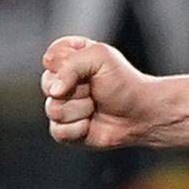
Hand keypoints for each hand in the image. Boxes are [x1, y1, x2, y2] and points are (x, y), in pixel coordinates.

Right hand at [42, 36, 165, 147]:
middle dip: (76, 89)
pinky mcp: (64, 130)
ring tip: (95, 106)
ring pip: (53, 110)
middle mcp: (61, 81)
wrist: (141, 114)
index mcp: (67, 58)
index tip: (90, 67)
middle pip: (47, 85)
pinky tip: (91, 124)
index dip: (67, 65)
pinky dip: (79, 129)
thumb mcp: (100, 57)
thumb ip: (70, 65)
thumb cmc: (123, 82)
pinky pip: (58, 131)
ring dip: (81, 110)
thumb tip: (53, 92)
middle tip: (95, 89)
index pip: (50, 59)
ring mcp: (61, 106)